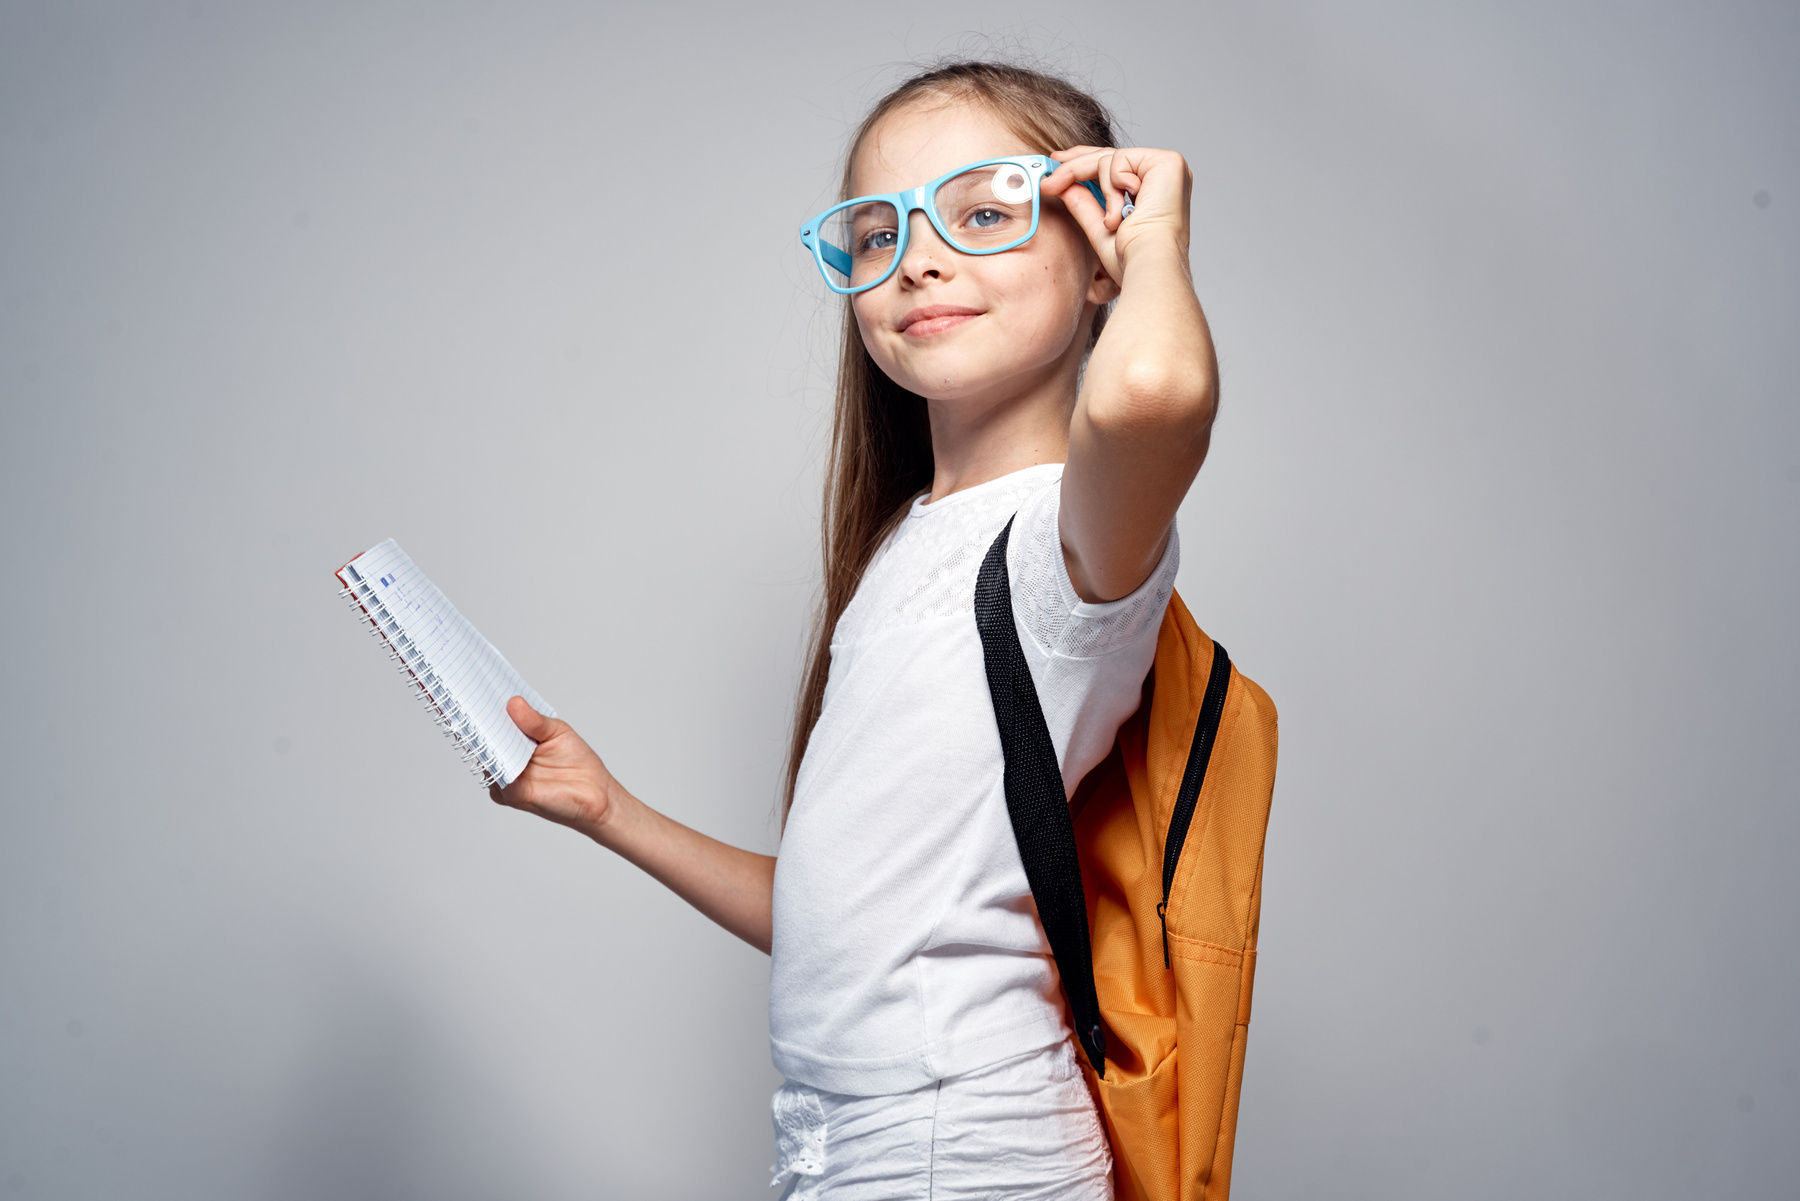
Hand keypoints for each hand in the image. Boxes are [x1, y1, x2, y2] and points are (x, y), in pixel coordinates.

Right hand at [488, 696, 621, 838]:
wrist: (596, 794)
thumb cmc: (577, 763)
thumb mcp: (556, 731)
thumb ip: (534, 721)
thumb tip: (514, 703)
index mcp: (514, 743)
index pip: (494, 724)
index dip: (485, 708)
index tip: (478, 689)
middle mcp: (506, 761)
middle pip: (485, 741)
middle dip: (479, 722)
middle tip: (473, 702)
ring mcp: (507, 779)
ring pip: (487, 758)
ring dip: (485, 742)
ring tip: (483, 721)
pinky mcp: (513, 795)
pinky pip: (498, 778)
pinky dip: (497, 764)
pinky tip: (499, 750)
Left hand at [1041, 145, 1192, 282]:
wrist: (1147, 266)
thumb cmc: (1133, 260)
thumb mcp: (1101, 229)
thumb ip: (1085, 204)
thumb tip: (1063, 185)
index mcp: (1155, 189)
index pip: (1115, 164)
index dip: (1083, 161)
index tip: (1056, 163)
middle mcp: (1164, 175)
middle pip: (1108, 158)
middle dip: (1074, 169)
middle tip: (1049, 183)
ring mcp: (1168, 166)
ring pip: (1109, 159)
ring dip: (1102, 192)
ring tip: (1112, 222)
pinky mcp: (1168, 162)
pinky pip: (1120, 159)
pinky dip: (1113, 185)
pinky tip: (1125, 210)